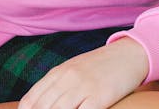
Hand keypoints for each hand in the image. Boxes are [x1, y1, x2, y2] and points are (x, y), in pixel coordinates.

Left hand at [18, 38, 148, 108]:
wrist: (127, 54)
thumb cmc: (98, 67)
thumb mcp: (73, 71)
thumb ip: (57, 86)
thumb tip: (38, 104)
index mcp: (57, 73)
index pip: (31, 100)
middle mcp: (66, 79)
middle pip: (43, 107)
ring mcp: (82, 87)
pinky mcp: (99, 95)